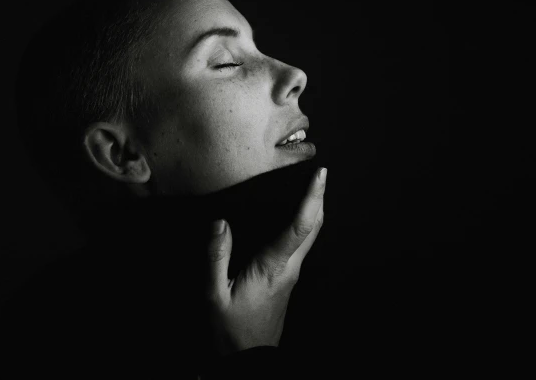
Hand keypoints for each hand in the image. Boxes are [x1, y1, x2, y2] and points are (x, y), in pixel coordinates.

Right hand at [203, 167, 326, 357]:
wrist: (248, 362)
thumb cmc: (230, 333)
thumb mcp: (214, 297)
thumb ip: (216, 258)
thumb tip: (220, 223)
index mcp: (274, 267)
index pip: (300, 226)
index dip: (312, 198)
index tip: (320, 175)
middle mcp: (289, 268)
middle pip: (314, 228)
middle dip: (320, 199)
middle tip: (321, 174)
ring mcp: (291, 275)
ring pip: (311, 236)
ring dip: (314, 210)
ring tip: (312, 188)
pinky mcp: (286, 280)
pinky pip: (300, 245)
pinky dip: (304, 225)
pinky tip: (294, 218)